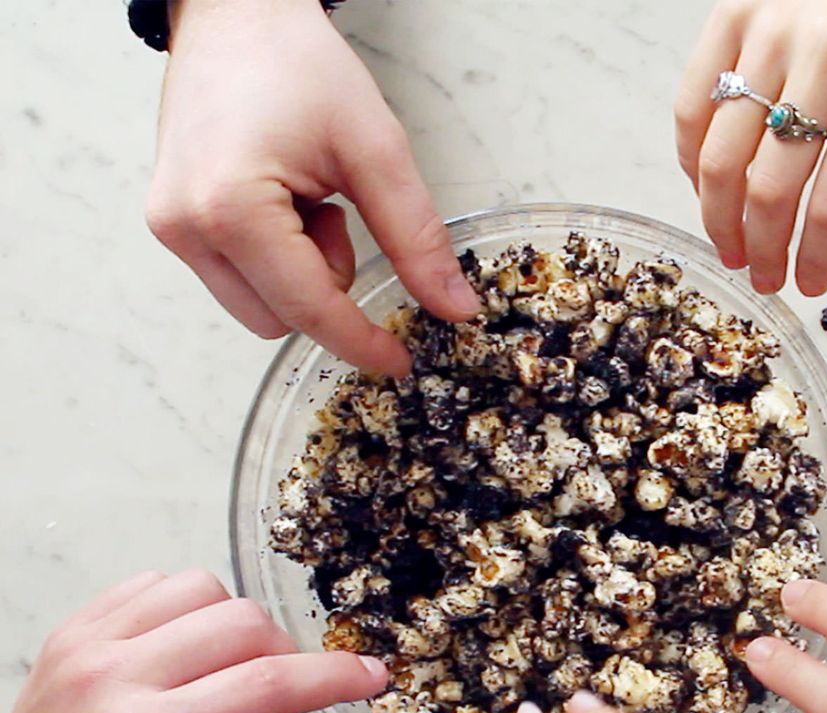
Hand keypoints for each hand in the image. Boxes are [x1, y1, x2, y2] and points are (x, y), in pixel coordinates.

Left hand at [0, 569, 387, 712]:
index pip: (266, 685)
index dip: (333, 677)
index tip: (371, 678)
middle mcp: (112, 680)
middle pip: (244, 626)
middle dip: (286, 660)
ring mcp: (86, 646)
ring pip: (204, 589)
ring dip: (238, 629)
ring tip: (226, 680)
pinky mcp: (73, 629)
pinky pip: (156, 583)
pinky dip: (191, 612)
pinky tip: (186, 658)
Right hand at [146, 0, 479, 375]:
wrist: (236, 12)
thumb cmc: (296, 64)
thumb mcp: (376, 149)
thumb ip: (416, 237)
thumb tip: (452, 306)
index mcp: (231, 208)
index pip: (309, 309)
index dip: (360, 342)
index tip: (399, 361)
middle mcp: (186, 227)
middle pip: (282, 319)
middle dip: (326, 286)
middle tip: (335, 214)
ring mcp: (171, 227)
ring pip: (260, 308)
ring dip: (301, 275)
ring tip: (305, 201)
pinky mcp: (172, 223)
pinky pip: (239, 280)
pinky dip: (275, 260)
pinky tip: (281, 203)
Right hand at [676, 0, 826, 294]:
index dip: (815, 256)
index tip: (806, 284)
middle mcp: (825, 54)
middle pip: (771, 186)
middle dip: (764, 249)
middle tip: (764, 277)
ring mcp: (770, 31)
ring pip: (723, 155)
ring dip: (719, 219)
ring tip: (731, 248)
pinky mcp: (730, 14)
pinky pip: (692, 106)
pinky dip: (691, 161)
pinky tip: (706, 188)